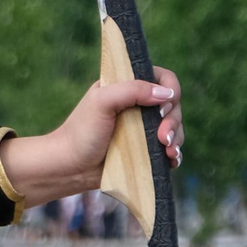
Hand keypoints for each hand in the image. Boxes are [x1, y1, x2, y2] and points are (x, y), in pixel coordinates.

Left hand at [0, 67, 181, 202]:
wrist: (70, 167)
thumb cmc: (82, 132)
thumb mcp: (102, 102)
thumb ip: (131, 90)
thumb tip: (166, 94)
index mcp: (127, 87)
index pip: (162, 78)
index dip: (170, 90)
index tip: (162, 108)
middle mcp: (138, 106)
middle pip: (173, 105)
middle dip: (173, 120)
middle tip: (162, 137)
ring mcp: (143, 129)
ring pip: (174, 128)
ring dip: (176, 138)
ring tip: (168, 152)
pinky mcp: (146, 151)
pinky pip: (170, 149)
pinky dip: (175, 154)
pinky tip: (171, 160)